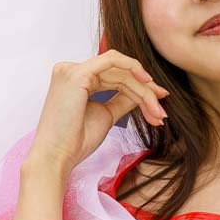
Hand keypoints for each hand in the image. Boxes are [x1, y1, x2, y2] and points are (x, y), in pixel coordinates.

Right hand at [24, 50, 169, 179]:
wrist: (57, 157)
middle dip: (145, 92)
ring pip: (120, 70)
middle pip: (119, 74)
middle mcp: (72, 70)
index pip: (114, 77)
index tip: (158, 105)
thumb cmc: (76, 142)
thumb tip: (146, 92)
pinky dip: (132, 68)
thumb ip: (123, 100)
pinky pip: (112, 61)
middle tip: (161, 113)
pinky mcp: (77, 73)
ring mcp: (72, 70)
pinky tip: (147, 82)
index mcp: (76, 80)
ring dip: (143, 90)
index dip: (140, 89)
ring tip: (157, 112)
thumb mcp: (106, 116)